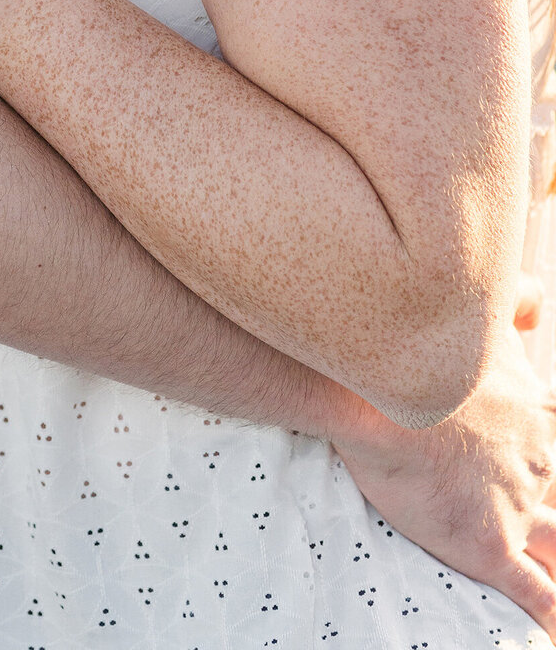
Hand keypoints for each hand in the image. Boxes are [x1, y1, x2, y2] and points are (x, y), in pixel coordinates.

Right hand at [332, 327, 555, 633]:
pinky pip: (536, 592)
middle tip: (548, 514)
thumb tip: (538, 301)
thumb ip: (513, 299)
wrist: (377, 386)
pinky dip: (551, 613)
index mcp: (527, 412)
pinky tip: (554, 629)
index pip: (552, 438)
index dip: (548, 453)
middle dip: (552, 504)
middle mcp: (532, 461)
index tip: (543, 457)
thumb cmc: (417, 343)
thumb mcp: (478, 306)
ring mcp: (515, 505)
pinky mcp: (489, 545)